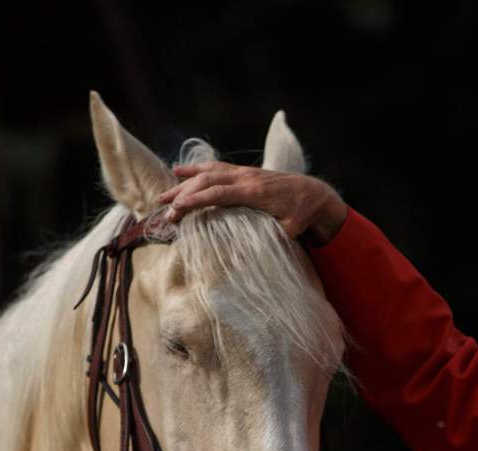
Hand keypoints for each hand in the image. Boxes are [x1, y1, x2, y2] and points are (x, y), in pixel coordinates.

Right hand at [157, 161, 348, 243]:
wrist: (314, 193)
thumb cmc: (301, 215)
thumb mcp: (290, 230)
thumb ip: (271, 237)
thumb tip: (251, 256)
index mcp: (255, 192)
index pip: (218, 193)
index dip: (196, 200)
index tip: (176, 209)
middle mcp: (246, 177)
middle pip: (207, 182)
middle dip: (183, 196)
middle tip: (166, 213)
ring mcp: (243, 172)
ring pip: (207, 172)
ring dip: (183, 183)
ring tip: (163, 196)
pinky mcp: (243, 171)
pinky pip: (215, 167)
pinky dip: (195, 169)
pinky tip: (178, 171)